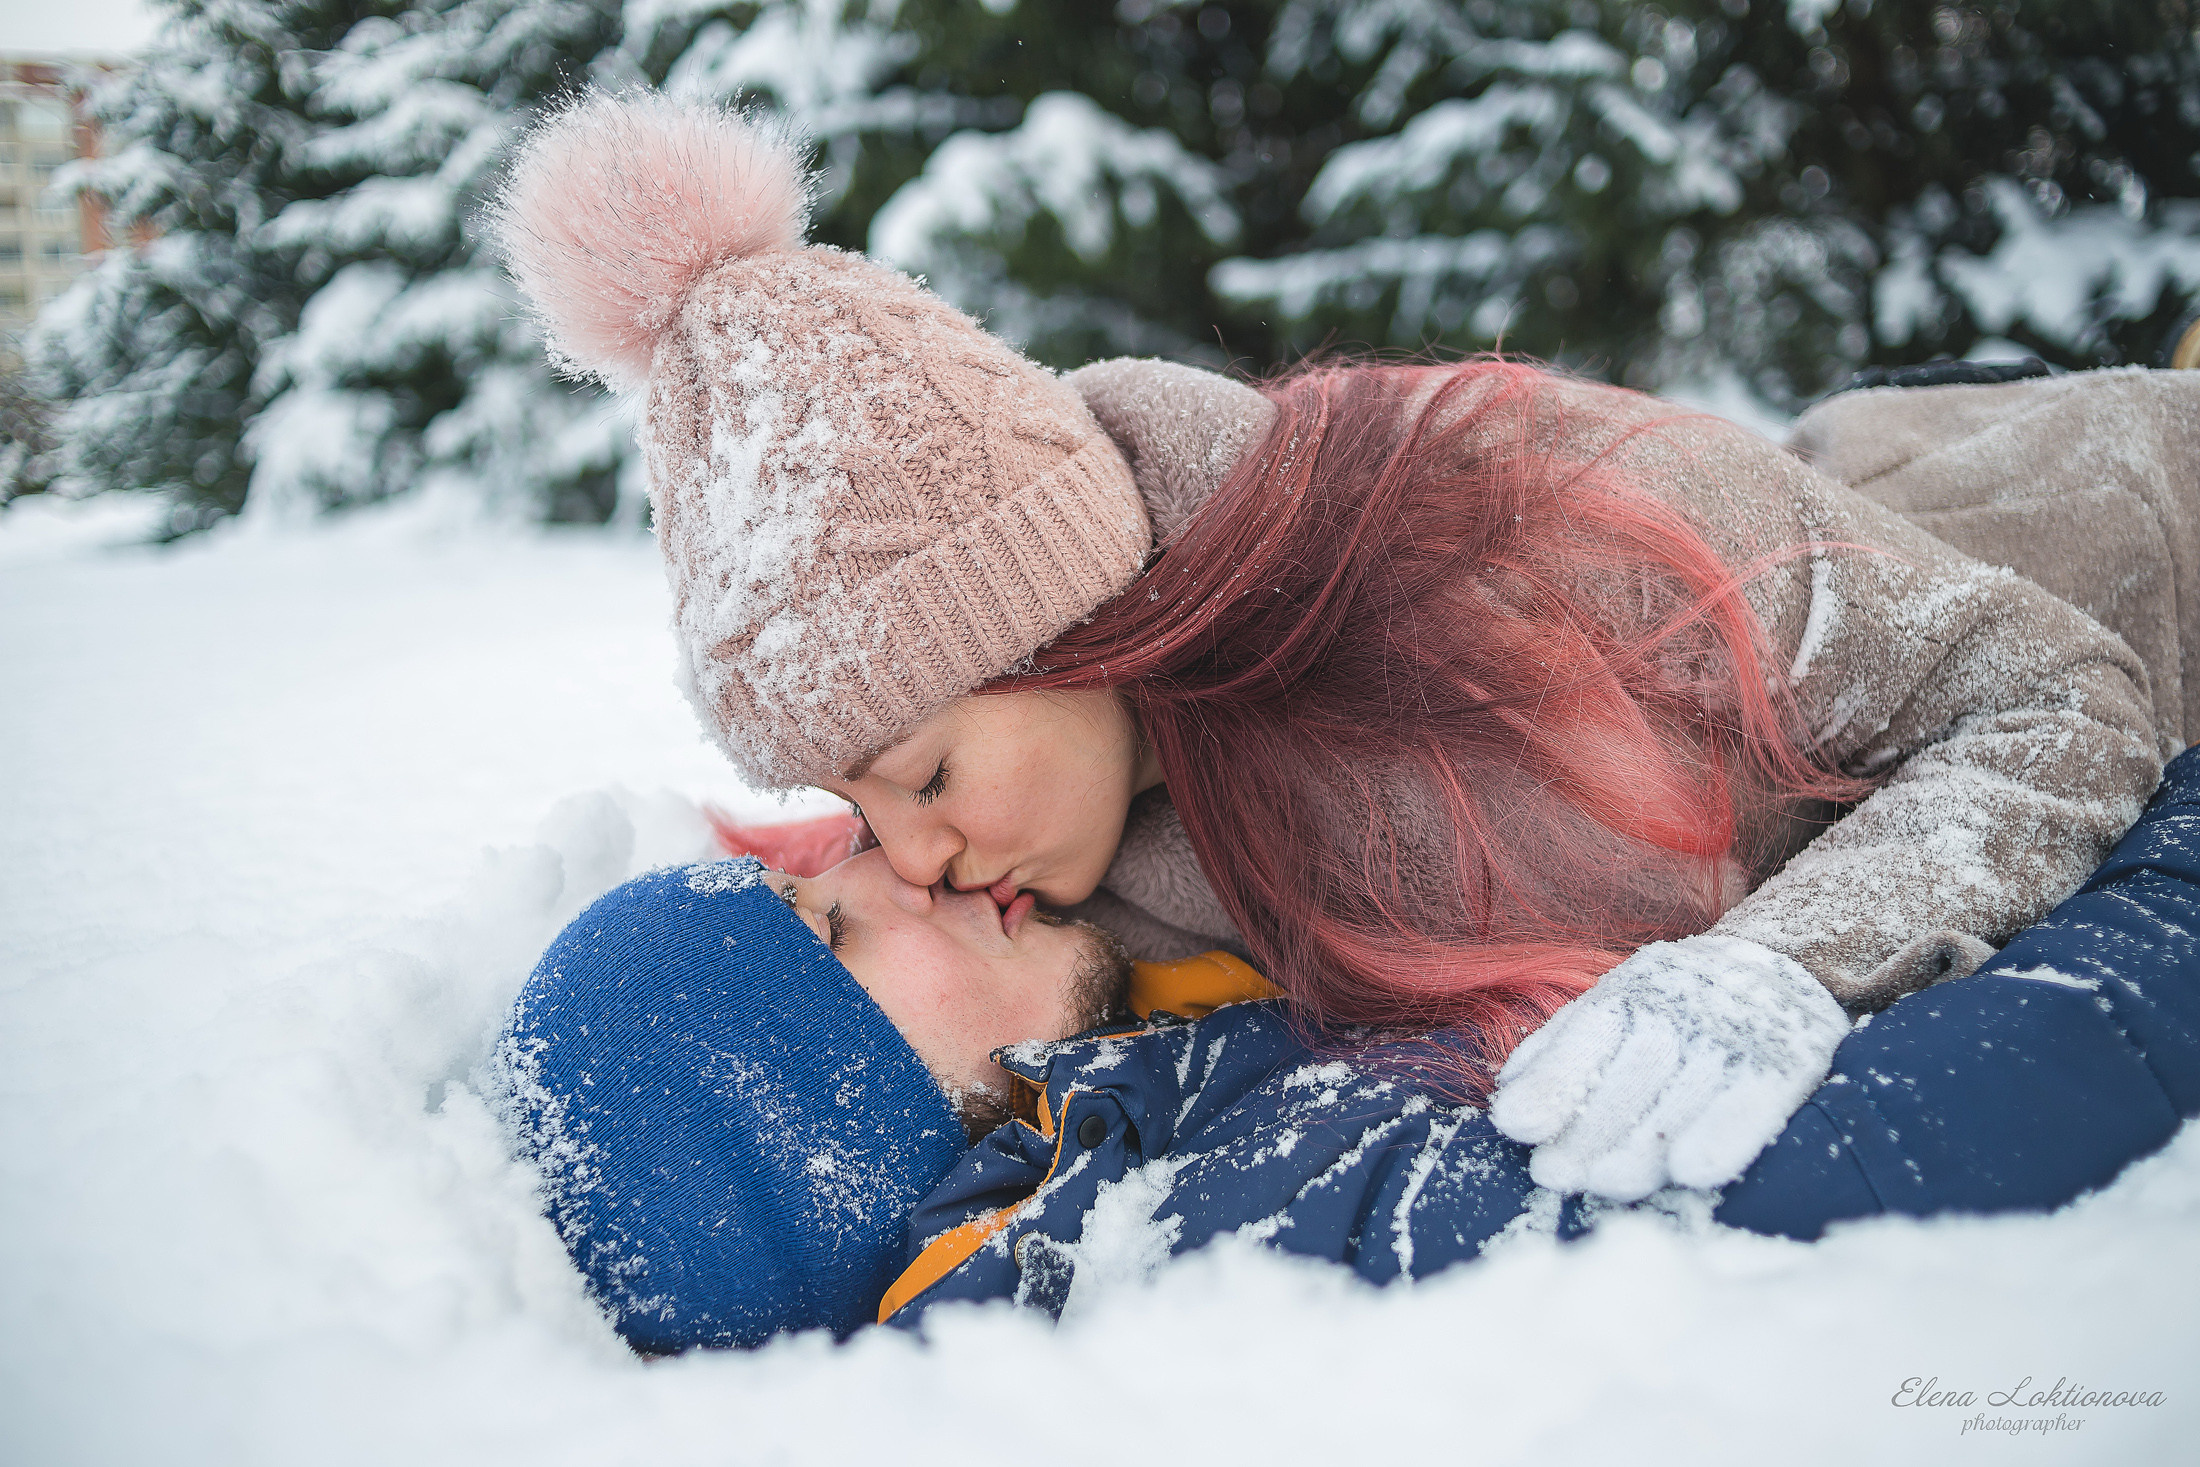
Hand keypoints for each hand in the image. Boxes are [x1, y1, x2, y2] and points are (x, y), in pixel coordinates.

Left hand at [1488, 935, 1850, 1200]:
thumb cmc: (1677, 1002)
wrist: (1783, 963)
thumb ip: (1563, 1046)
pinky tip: (1692, 1172)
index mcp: (1634, 992)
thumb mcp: (1618, 1004)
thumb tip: (1507, 1093)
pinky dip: (1723, 1136)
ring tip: (1606, 1184)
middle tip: (1554, 1175)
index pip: (1587, 1036)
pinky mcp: (1786, 1060)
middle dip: (1590, 1127)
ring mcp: (1734, 1033)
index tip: (1515, 1125)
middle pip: (1631, 1072)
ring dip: (1644, 1142)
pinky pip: (1753, 1100)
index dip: (1552, 1082)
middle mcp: (1681, 1006)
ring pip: (1685, 1091)